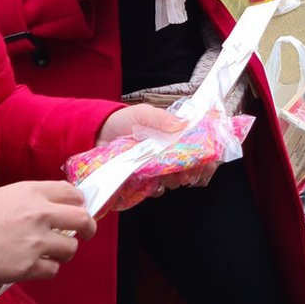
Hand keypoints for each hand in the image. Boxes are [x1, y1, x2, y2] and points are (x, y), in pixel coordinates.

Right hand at [0, 180, 95, 284]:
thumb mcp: (7, 195)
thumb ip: (35, 198)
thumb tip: (61, 205)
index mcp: (33, 192)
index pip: (73, 193)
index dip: (78, 204)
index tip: (76, 210)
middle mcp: (39, 214)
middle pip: (83, 220)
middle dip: (87, 228)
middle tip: (83, 233)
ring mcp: (36, 241)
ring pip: (71, 249)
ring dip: (63, 252)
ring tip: (48, 252)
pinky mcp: (28, 267)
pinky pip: (53, 270)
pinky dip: (46, 269)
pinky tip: (33, 265)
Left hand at [98, 103, 220, 191]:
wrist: (97, 135)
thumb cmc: (122, 121)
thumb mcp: (143, 113)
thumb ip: (161, 118)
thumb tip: (183, 125)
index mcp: (174, 136)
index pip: (200, 147)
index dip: (208, 156)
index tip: (207, 162)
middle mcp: (169, 154)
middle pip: (192, 167)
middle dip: (194, 172)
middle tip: (187, 173)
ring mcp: (157, 169)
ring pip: (176, 180)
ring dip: (175, 180)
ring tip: (167, 175)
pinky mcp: (143, 182)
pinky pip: (156, 190)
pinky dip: (157, 188)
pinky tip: (151, 182)